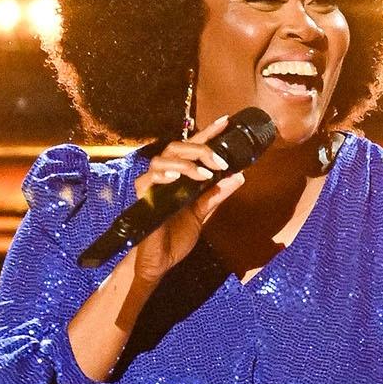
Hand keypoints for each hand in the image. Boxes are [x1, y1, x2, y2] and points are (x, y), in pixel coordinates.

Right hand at [128, 116, 246, 284]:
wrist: (160, 261)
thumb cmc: (176, 237)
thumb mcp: (202, 214)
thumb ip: (217, 195)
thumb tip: (239, 176)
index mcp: (180, 176)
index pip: (192, 148)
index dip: (208, 133)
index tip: (226, 122)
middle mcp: (165, 176)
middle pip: (177, 146)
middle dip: (200, 149)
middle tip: (219, 161)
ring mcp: (151, 185)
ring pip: (163, 159)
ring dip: (186, 163)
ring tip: (204, 174)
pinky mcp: (142, 197)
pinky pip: (149, 179)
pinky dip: (164, 175)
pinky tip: (177, 178)